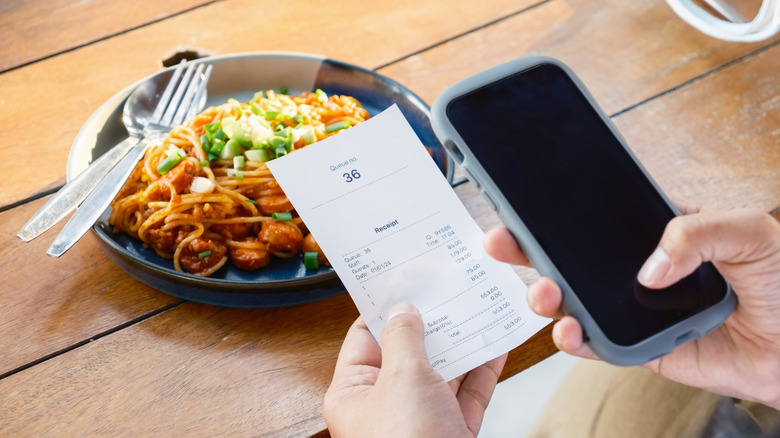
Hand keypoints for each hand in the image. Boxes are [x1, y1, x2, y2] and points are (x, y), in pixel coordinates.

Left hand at [323, 302, 506, 437]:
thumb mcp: (402, 379)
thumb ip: (404, 338)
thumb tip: (402, 310)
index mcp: (353, 393)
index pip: (365, 337)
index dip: (385, 307)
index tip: (405, 280)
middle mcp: (384, 406)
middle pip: (407, 353)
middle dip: (431, 323)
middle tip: (449, 288)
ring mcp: (419, 422)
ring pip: (441, 372)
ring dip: (461, 343)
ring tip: (479, 308)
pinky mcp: (451, 434)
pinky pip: (466, 396)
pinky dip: (482, 372)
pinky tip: (496, 347)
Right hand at [483, 209, 779, 408]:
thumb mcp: (748, 232)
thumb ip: (696, 232)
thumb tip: (647, 268)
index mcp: (659, 232)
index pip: (599, 218)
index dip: (560, 213)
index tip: (525, 204)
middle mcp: (640, 270)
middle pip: (573, 258)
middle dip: (531, 251)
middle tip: (504, 243)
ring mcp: (636, 310)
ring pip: (576, 301)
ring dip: (548, 296)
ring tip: (545, 293)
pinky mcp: (642, 349)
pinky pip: (599, 345)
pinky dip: (575, 340)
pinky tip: (567, 330)